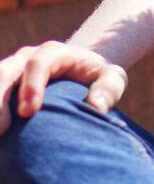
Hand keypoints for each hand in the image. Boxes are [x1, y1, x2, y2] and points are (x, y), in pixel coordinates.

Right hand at [0, 41, 128, 135]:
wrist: (81, 69)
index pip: (38, 64)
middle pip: (5, 71)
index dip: (31, 86)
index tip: (28, 112)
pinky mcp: (5, 85)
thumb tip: (97, 108)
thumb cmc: (98, 76)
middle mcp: (27, 57)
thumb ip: (109, 88)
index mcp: (54, 53)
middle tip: (1, 130)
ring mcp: (13, 70)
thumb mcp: (112, 78)